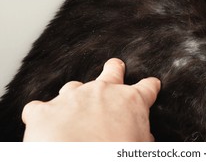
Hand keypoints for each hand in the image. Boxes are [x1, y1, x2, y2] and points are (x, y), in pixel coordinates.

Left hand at [22, 58, 160, 141]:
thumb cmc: (115, 157)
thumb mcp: (141, 146)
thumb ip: (142, 134)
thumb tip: (144, 136)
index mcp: (131, 101)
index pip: (147, 88)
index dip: (150, 87)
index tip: (151, 86)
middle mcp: (103, 91)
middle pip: (112, 71)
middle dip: (114, 69)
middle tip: (115, 67)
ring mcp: (73, 97)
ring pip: (73, 87)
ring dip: (75, 98)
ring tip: (73, 116)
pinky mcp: (45, 110)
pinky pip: (39, 108)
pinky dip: (42, 116)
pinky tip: (45, 126)